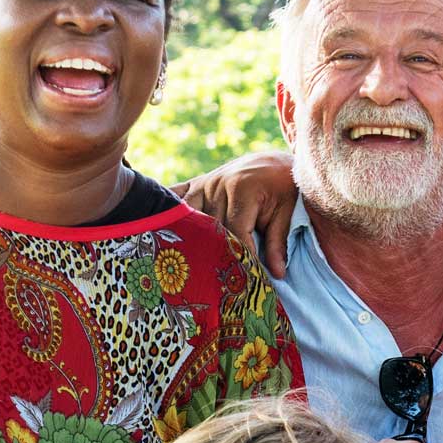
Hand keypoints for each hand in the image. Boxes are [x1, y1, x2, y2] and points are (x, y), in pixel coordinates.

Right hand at [172, 150, 297, 276]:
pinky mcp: (196, 184)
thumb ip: (277, 243)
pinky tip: (157, 230)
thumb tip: (277, 274)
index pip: (235, 231)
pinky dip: (169, 213)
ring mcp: (204, 183)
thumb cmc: (282, 189)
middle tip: (211, 279)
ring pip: (189, 217)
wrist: (273, 163)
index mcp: (242, 188)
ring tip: (185, 263)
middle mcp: (218, 185)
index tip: (242, 278)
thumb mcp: (285, 213)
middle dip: (213, 252)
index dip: (238, 256)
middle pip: (209, 227)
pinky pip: (176, 198)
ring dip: (187, 238)